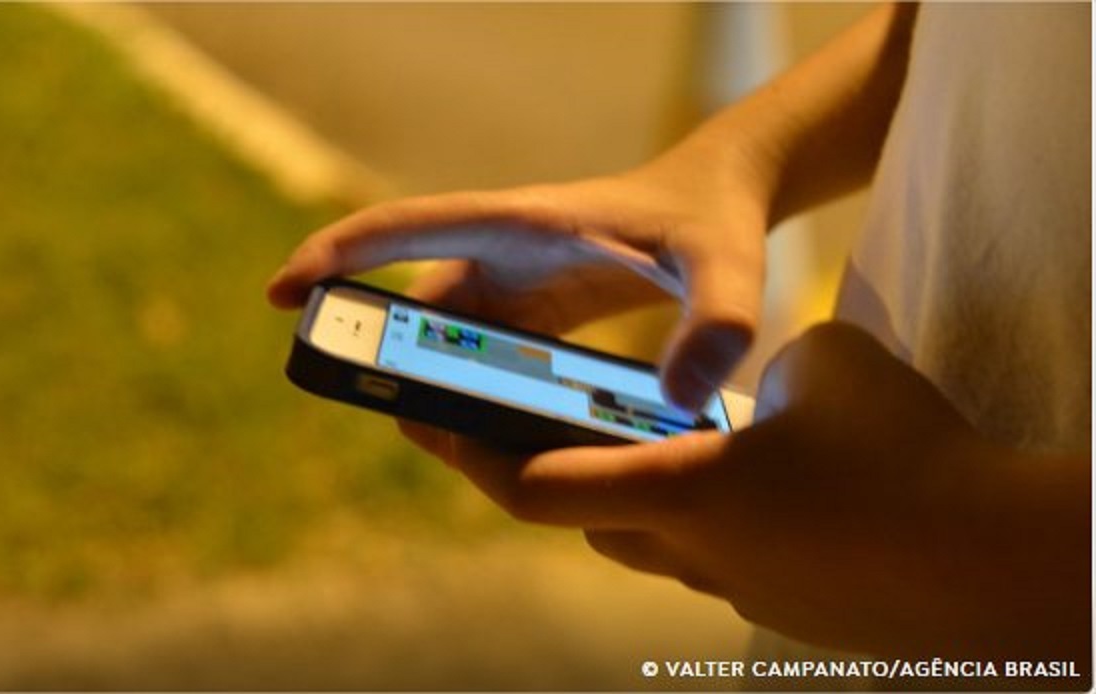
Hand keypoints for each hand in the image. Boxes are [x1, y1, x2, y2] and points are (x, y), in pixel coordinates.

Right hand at [267, 162, 767, 408]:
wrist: (721, 202)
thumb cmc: (713, 219)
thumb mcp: (727, 265)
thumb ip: (719, 320)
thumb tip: (685, 400)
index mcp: (521, 224)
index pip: (405, 228)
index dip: (335, 256)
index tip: (281, 294)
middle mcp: (502, 252)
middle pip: (413, 307)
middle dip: (384, 359)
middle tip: (396, 417)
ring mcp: (512, 284)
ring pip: (440, 340)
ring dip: (430, 387)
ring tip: (454, 444)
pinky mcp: (531, 313)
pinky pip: (477, 357)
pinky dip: (469, 395)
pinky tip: (491, 441)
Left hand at [401, 322, 1088, 660]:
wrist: (1006, 562)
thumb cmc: (909, 453)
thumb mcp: (823, 361)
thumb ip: (758, 364)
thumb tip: (754, 388)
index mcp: (680, 491)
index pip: (534, 485)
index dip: (469, 453)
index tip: (427, 420)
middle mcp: (692, 554)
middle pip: (582, 517)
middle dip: (551, 468)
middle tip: (539, 420)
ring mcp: (739, 591)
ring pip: (647, 542)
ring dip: (631, 495)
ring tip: (653, 442)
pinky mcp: (787, 607)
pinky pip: (712, 560)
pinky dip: (702, 518)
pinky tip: (751, 485)